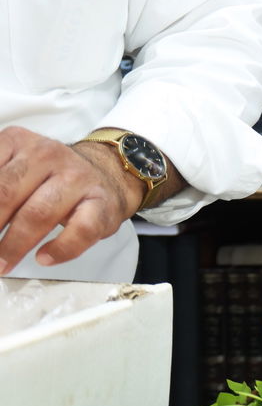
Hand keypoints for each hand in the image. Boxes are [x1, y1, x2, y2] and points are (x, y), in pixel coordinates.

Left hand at [0, 127, 142, 274]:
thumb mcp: (13, 166)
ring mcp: (77, 179)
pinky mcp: (101, 205)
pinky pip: (80, 230)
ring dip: (15, 245)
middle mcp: (47, 155)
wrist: (106, 174)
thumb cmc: (52, 177)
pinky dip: (60, 249)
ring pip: (39, 214)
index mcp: (18, 142)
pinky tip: (44, 258)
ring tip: (4, 263)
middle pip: (7, 195)